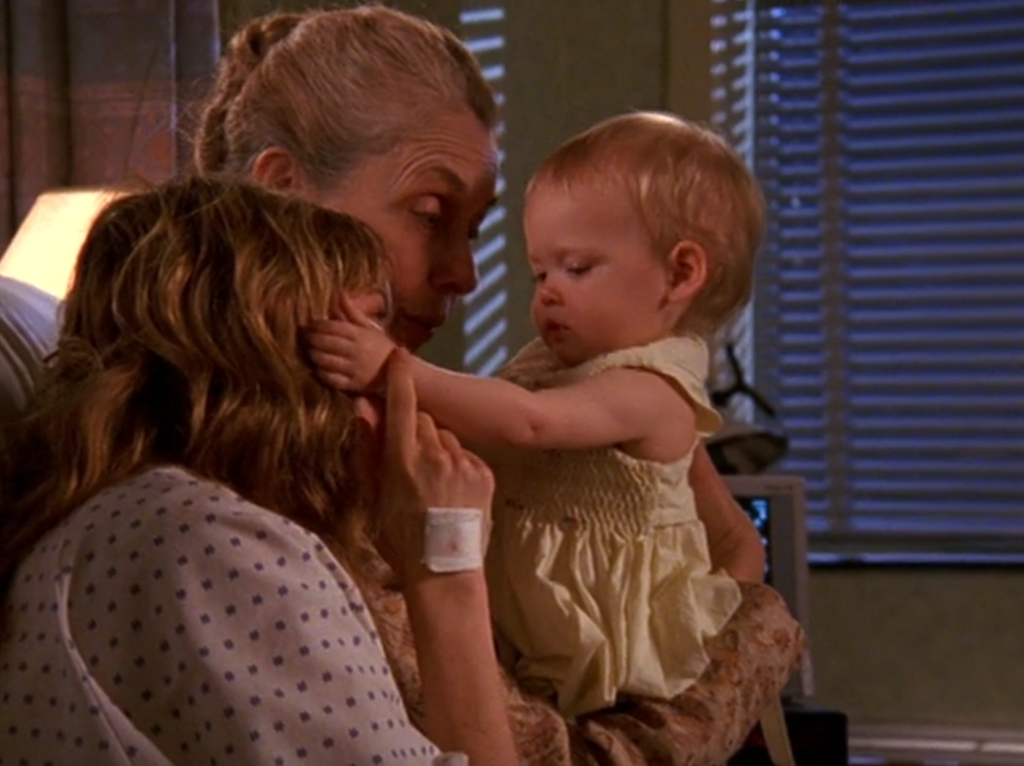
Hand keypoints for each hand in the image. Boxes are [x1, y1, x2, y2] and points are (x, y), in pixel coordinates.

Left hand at [306, 293, 395, 391]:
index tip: (310, 325)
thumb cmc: (380, 347)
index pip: (333, 327)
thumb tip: (339, 293)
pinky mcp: (353, 385)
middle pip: (326, 343)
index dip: (317, 325)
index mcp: (360, 335)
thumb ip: (352, 311)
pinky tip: (318, 368)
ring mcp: (354, 369)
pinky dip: (322, 373)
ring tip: (310, 351)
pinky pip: (331, 379)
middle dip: (311, 339)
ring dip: (314, 355)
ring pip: (326, 360)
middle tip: (305, 337)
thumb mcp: (369, 327)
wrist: (399, 372)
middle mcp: (356, 351)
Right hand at [376, 349, 494, 584]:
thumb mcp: (373, 495)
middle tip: (411, 464)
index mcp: (403, 460)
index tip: (400, 354)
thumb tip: (362, 407)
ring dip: (439, 451)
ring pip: (448, 438)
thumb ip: (368, 447)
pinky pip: (466, 455)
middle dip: (417, 432)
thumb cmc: (399, 536)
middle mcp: (435, 456)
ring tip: (433, 486)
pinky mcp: (484, 473)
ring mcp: (463, 464)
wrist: (444, 571)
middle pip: (426, 422)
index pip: (402, 405)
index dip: (400, 377)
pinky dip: (458, 466)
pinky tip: (451, 493)